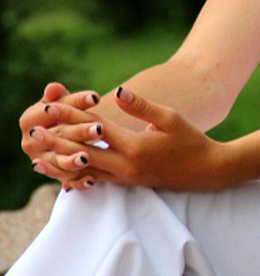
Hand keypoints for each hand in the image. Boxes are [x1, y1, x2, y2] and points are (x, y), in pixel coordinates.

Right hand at [21, 83, 101, 179]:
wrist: (62, 133)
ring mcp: (41, 162)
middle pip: (56, 137)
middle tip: (99, 129)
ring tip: (87, 158)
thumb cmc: (63, 112)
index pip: (47, 112)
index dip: (72, 103)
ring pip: (58, 162)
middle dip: (79, 132)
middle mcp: (30, 144)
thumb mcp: (61, 101)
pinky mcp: (56, 176)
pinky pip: (67, 181)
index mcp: (28, 121)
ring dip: (73, 161)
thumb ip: (59, 96)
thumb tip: (54, 88)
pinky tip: (91, 180)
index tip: (96, 97)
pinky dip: (78, 181)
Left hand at [40, 88, 223, 191]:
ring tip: (39, 157)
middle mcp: (126, 165)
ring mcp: (127, 177)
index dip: (72, 116)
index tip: (52, 106)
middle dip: (58, 141)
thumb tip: (117, 92)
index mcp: (135, 147)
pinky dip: (79, 175)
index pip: (95, 129)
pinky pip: (98, 180)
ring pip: (86, 171)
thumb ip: (142, 106)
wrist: (207, 171)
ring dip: (62, 162)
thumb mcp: (170, 118)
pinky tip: (65, 173)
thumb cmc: (191, 140)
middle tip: (35, 133)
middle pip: (83, 153)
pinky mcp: (129, 183)